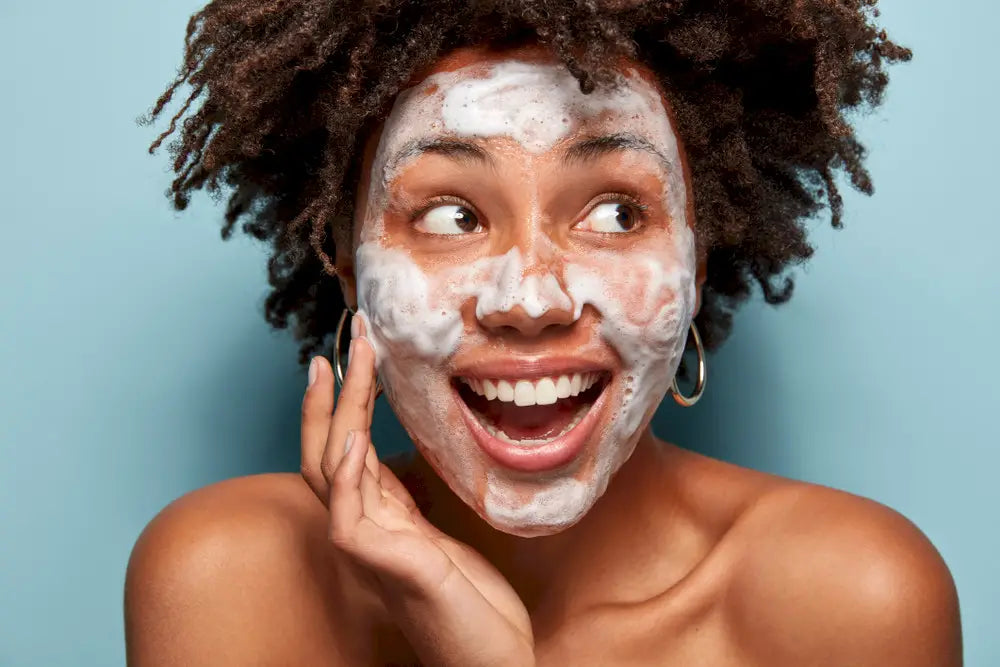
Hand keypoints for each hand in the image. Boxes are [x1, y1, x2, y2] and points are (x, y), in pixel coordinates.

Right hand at [300, 321, 533, 666]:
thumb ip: (412, 505)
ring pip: (333, 468)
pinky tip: (354, 437)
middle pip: (328, 449)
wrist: (491, 662)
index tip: (350, 355)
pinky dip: (346, 475)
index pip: (346, 450)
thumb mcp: (441, 541)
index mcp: (381, 519)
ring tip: (349, 361)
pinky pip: (349, 515)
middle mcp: (365, 528)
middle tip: (348, 336)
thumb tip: (404, 462)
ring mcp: (369, 548)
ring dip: (341, 410)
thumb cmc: (472, 607)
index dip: (344, 402)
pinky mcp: (385, 566)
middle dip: (335, 391)